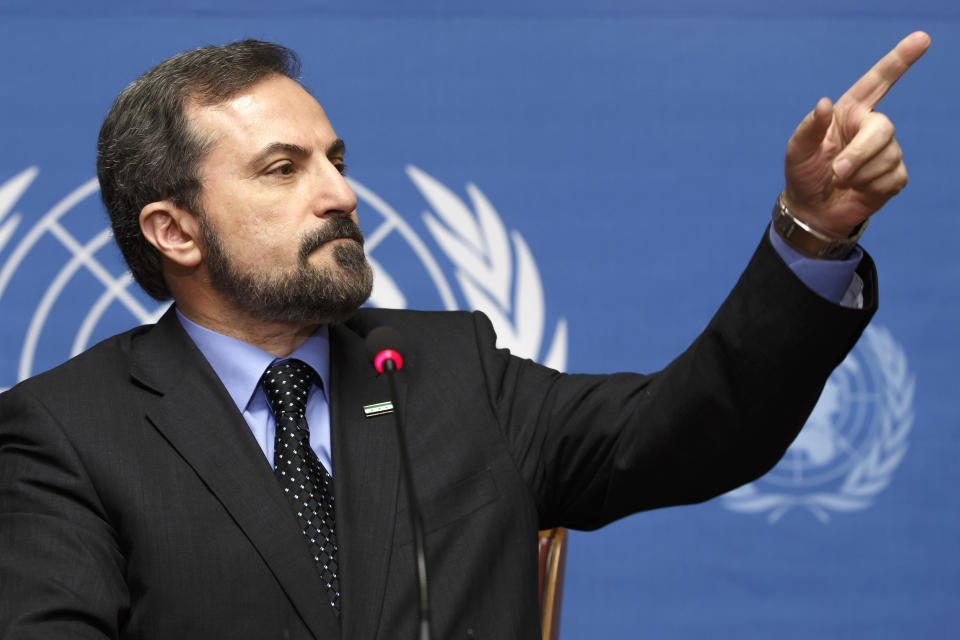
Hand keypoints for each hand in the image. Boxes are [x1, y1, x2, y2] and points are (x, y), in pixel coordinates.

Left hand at [782, 31, 929, 236]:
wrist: (812, 209)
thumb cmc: (803, 173)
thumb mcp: (797, 151)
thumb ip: (809, 127)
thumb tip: (824, 103)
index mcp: (850, 113)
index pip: (878, 82)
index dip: (899, 60)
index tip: (922, 39)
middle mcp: (871, 127)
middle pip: (884, 128)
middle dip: (861, 152)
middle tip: (838, 172)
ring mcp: (886, 150)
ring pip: (887, 157)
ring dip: (859, 175)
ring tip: (842, 181)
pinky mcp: (895, 175)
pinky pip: (892, 177)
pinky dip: (871, 188)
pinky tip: (858, 190)